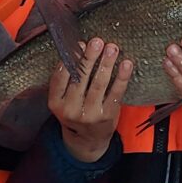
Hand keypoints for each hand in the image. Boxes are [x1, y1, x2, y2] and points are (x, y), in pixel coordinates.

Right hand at [49, 38, 130, 162]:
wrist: (88, 140)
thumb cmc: (76, 112)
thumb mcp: (63, 100)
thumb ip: (67, 80)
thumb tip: (79, 49)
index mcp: (55, 103)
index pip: (60, 78)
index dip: (70, 60)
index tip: (79, 44)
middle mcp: (70, 110)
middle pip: (80, 79)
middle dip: (89, 58)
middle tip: (97, 42)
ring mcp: (89, 114)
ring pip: (98, 85)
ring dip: (106, 64)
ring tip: (112, 48)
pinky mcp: (107, 117)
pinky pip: (115, 93)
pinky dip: (122, 77)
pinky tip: (126, 64)